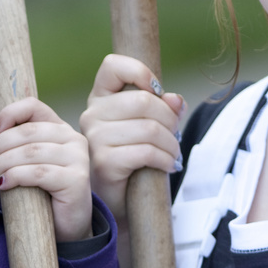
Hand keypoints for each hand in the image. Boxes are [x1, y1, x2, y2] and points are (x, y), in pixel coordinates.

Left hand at [0, 99, 92, 243]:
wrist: (65, 231)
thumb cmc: (40, 197)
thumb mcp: (16, 169)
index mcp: (58, 129)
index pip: (33, 106)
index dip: (9, 114)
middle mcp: (72, 138)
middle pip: (27, 131)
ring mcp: (77, 158)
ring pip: (31, 151)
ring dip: (3, 163)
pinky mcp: (76, 179)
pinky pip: (39, 172)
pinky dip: (15, 176)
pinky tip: (3, 184)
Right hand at [79, 54, 184, 224]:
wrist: (119, 202)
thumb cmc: (133, 159)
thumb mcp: (149, 128)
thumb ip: (164, 108)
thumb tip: (175, 99)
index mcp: (100, 98)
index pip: (113, 65)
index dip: (140, 71)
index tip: (157, 90)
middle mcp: (92, 114)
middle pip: (143, 101)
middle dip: (170, 119)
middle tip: (175, 136)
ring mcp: (94, 138)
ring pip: (149, 128)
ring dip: (171, 143)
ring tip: (173, 154)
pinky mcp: (103, 162)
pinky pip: (146, 152)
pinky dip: (165, 159)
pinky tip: (169, 165)